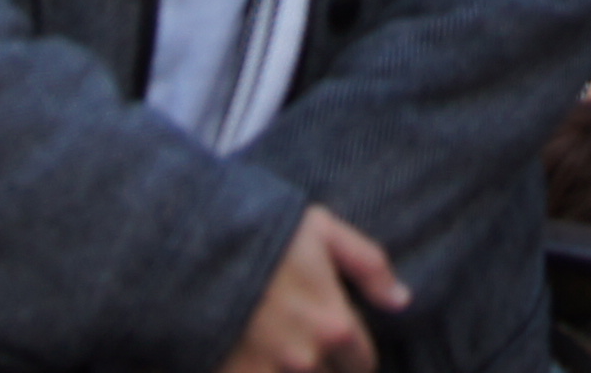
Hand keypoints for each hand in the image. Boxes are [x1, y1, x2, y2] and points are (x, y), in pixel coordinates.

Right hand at [221, 206, 407, 372]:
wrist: (189, 246)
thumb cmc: (260, 233)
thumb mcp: (321, 232)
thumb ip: (368, 266)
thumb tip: (401, 300)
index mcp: (334, 326)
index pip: (362, 363)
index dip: (351, 352)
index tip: (336, 339)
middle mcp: (305, 360)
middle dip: (323, 365)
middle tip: (300, 339)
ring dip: (292, 370)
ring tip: (278, 348)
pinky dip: (261, 370)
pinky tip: (253, 356)